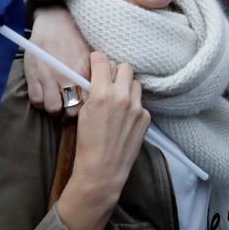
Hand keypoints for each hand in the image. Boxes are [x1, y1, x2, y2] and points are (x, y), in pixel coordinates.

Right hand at [26, 6, 91, 115]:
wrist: (55, 22)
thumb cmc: (74, 39)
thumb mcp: (88, 56)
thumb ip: (92, 75)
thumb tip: (100, 93)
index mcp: (83, 72)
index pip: (88, 101)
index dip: (88, 110)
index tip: (87, 112)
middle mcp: (66, 77)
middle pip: (71, 108)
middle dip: (72, 114)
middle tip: (71, 113)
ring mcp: (48, 77)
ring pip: (53, 108)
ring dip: (55, 110)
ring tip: (58, 106)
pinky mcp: (33, 76)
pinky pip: (36, 101)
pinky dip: (41, 103)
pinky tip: (45, 98)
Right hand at [56, 53, 149, 229]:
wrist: (103, 170)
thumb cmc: (87, 143)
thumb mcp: (83, 112)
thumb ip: (91, 91)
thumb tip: (94, 77)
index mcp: (102, 93)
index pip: (102, 61)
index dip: (97, 59)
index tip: (95, 61)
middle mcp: (122, 96)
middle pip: (124, 67)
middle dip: (115, 70)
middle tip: (108, 79)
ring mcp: (137, 107)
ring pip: (134, 83)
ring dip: (126, 86)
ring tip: (116, 98)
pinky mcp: (145, 117)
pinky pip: (140, 102)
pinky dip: (132, 104)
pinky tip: (123, 117)